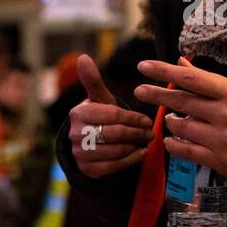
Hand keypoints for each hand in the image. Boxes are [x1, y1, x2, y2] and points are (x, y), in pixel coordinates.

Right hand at [67, 54, 152, 177]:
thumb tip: (82, 57)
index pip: (112, 115)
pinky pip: (113, 166)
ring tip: (145, 141)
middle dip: (137, 133)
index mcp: (79, 113)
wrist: (87, 145)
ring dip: (135, 146)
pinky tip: (139, 153)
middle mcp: (75, 134)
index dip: (133, 118)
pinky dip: (130, 160)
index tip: (147, 120)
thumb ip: (93, 80)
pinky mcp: (86, 169)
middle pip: (115, 133)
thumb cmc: (99, 117)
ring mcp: (80, 153)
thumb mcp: (98, 100)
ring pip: (115, 150)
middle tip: (150, 132)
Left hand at [134, 57, 226, 181]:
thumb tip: (180, 62)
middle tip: (139, 91)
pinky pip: (183, 150)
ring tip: (172, 120)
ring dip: (171, 122)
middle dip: (156, 95)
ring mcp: (222, 139)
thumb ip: (206, 80)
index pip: (192, 79)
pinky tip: (169, 139)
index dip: (164, 72)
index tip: (144, 66)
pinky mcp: (218, 160)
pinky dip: (172, 144)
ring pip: (180, 127)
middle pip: (182, 102)